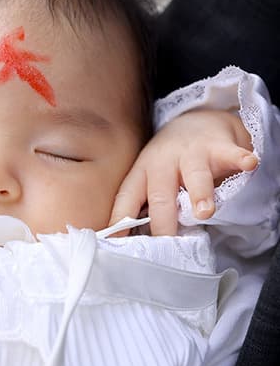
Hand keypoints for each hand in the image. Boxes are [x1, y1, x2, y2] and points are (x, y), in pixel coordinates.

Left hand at [110, 109, 257, 235]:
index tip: (116, 241)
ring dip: (199, 194)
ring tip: (204, 212)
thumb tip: (138, 244)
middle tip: (167, 240)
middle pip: (161, 194)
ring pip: (194, 174)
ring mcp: (192, 153)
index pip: (127, 197)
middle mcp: (163, 162)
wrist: (195, 120)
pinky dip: (240, 159)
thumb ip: (147, 207)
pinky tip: (249, 164)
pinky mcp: (219, 146)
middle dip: (164, 219)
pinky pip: (231, 153)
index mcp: (143, 173)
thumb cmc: (170, 162)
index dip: (121, 218)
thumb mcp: (151, 180)